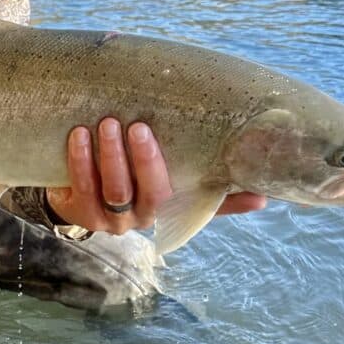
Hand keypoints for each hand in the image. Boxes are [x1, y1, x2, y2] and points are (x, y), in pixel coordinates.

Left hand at [46, 118, 265, 233]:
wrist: (78, 195)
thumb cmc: (134, 179)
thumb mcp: (172, 182)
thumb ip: (210, 188)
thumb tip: (265, 196)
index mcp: (169, 209)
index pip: (192, 200)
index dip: (211, 193)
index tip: (211, 159)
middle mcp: (143, 218)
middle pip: (150, 194)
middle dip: (145, 160)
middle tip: (139, 126)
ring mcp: (111, 220)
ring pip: (114, 191)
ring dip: (111, 156)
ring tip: (108, 123)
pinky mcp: (81, 212)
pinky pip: (82, 188)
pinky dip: (80, 160)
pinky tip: (79, 134)